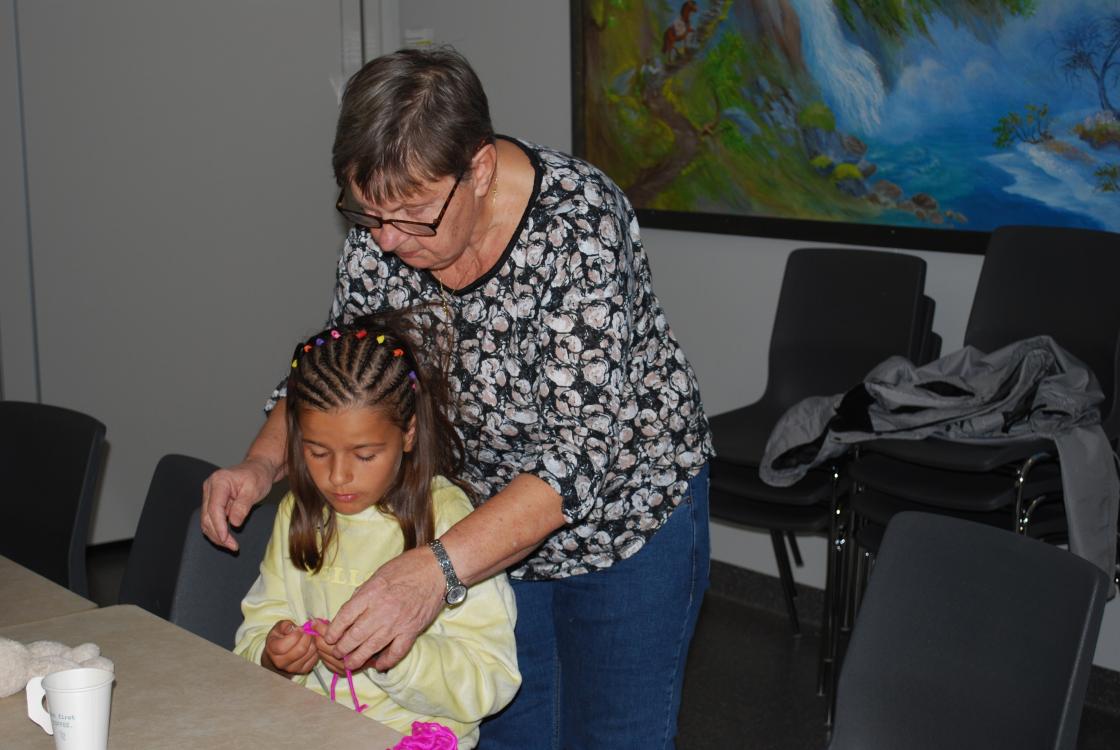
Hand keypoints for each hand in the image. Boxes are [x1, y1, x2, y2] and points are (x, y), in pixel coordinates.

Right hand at [200, 456, 276, 550]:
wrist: (259, 468)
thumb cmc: (258, 475)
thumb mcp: (254, 489)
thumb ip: (243, 506)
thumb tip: (234, 523)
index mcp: (219, 481)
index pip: (214, 508)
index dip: (219, 526)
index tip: (227, 539)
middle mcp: (210, 487)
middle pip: (207, 516)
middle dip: (218, 534)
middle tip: (233, 546)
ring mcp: (210, 495)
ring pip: (206, 520)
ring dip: (217, 535)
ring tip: (231, 545)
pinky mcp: (213, 502)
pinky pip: (211, 519)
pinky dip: (218, 530)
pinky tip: (227, 538)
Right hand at [262, 620, 317, 675]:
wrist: (280, 653)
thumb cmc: (280, 637)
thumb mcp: (278, 628)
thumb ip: (284, 625)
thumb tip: (291, 627)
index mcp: (272, 650)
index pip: (284, 646)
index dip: (295, 635)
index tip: (300, 628)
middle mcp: (281, 662)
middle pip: (300, 650)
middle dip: (307, 637)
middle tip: (308, 631)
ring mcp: (292, 668)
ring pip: (309, 653)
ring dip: (313, 642)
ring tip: (310, 637)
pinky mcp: (303, 670)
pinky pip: (314, 658)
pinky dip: (316, 650)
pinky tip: (311, 644)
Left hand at [323, 545, 445, 671]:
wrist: (437, 570)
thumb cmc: (408, 567)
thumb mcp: (378, 574)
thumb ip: (363, 593)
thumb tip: (351, 612)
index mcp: (371, 593)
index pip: (345, 616)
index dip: (334, 630)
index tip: (329, 637)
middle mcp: (381, 610)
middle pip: (355, 635)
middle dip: (342, 648)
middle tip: (337, 652)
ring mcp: (397, 623)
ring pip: (372, 647)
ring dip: (358, 658)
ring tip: (350, 664)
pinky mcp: (411, 631)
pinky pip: (396, 652)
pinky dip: (386, 661)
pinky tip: (379, 665)